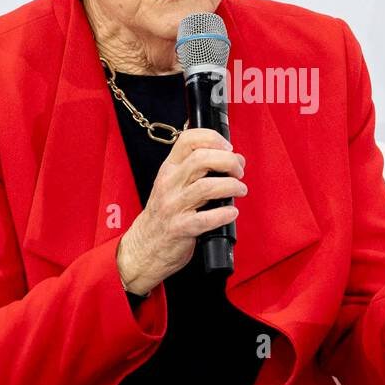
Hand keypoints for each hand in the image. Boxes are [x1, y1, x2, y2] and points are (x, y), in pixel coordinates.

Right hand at [116, 128, 246, 294]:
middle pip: (202, 159)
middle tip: (239, 170)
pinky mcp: (180, 228)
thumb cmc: (164, 214)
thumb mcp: (172, 184)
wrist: (144, 247)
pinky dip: (224, 214)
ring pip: (207, 186)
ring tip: (240, 190)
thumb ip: (194, 169)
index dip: (212, 138)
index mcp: (169, 169)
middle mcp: (169, 184)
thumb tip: (230, 158)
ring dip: (231, 186)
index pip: (188, 139)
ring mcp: (173, 206)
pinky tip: (231, 212)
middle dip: (228, 161)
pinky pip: (206, 219)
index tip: (228, 147)